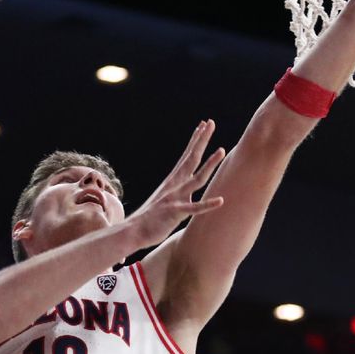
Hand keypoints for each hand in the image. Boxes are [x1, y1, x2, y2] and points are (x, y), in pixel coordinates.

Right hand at [127, 120, 225, 248]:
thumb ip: (181, 195)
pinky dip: (207, 204)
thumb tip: (191, 195)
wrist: (133, 230)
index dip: (196, 140)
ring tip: (221, 150)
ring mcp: (175, 197)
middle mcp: (174, 185)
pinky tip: (220, 200)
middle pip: (191, 158)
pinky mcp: (175, 212)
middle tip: (211, 122)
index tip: (203, 125)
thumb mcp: (168, 201)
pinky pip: (194, 208)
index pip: (187, 156)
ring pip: (196, 179)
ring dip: (209, 165)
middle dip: (201, 140)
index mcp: (173, 181)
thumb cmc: (151, 218)